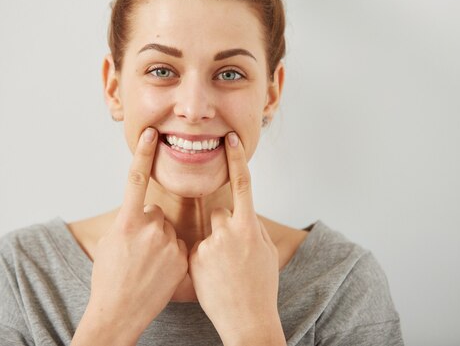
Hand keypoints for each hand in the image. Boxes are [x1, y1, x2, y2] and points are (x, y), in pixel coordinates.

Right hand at [72, 128, 188, 345]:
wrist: (118, 313)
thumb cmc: (108, 278)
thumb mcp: (110, 243)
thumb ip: (127, 221)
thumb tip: (140, 212)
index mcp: (127, 222)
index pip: (136, 180)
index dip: (143, 154)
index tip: (150, 133)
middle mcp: (149, 229)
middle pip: (155, 212)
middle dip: (148, 225)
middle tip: (137, 251)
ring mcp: (168, 244)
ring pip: (167, 230)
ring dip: (160, 241)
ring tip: (148, 266)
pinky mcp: (182, 258)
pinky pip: (179, 245)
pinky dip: (171, 254)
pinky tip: (160, 272)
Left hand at [188, 132, 284, 345]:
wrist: (247, 321)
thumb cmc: (261, 287)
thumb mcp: (266, 253)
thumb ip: (252, 228)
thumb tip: (243, 213)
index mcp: (249, 228)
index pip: (242, 184)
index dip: (237, 158)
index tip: (231, 138)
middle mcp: (228, 232)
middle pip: (219, 213)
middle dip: (223, 228)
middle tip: (232, 256)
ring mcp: (209, 246)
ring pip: (207, 233)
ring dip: (212, 245)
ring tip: (223, 272)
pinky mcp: (193, 259)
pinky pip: (196, 249)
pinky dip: (202, 260)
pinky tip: (212, 279)